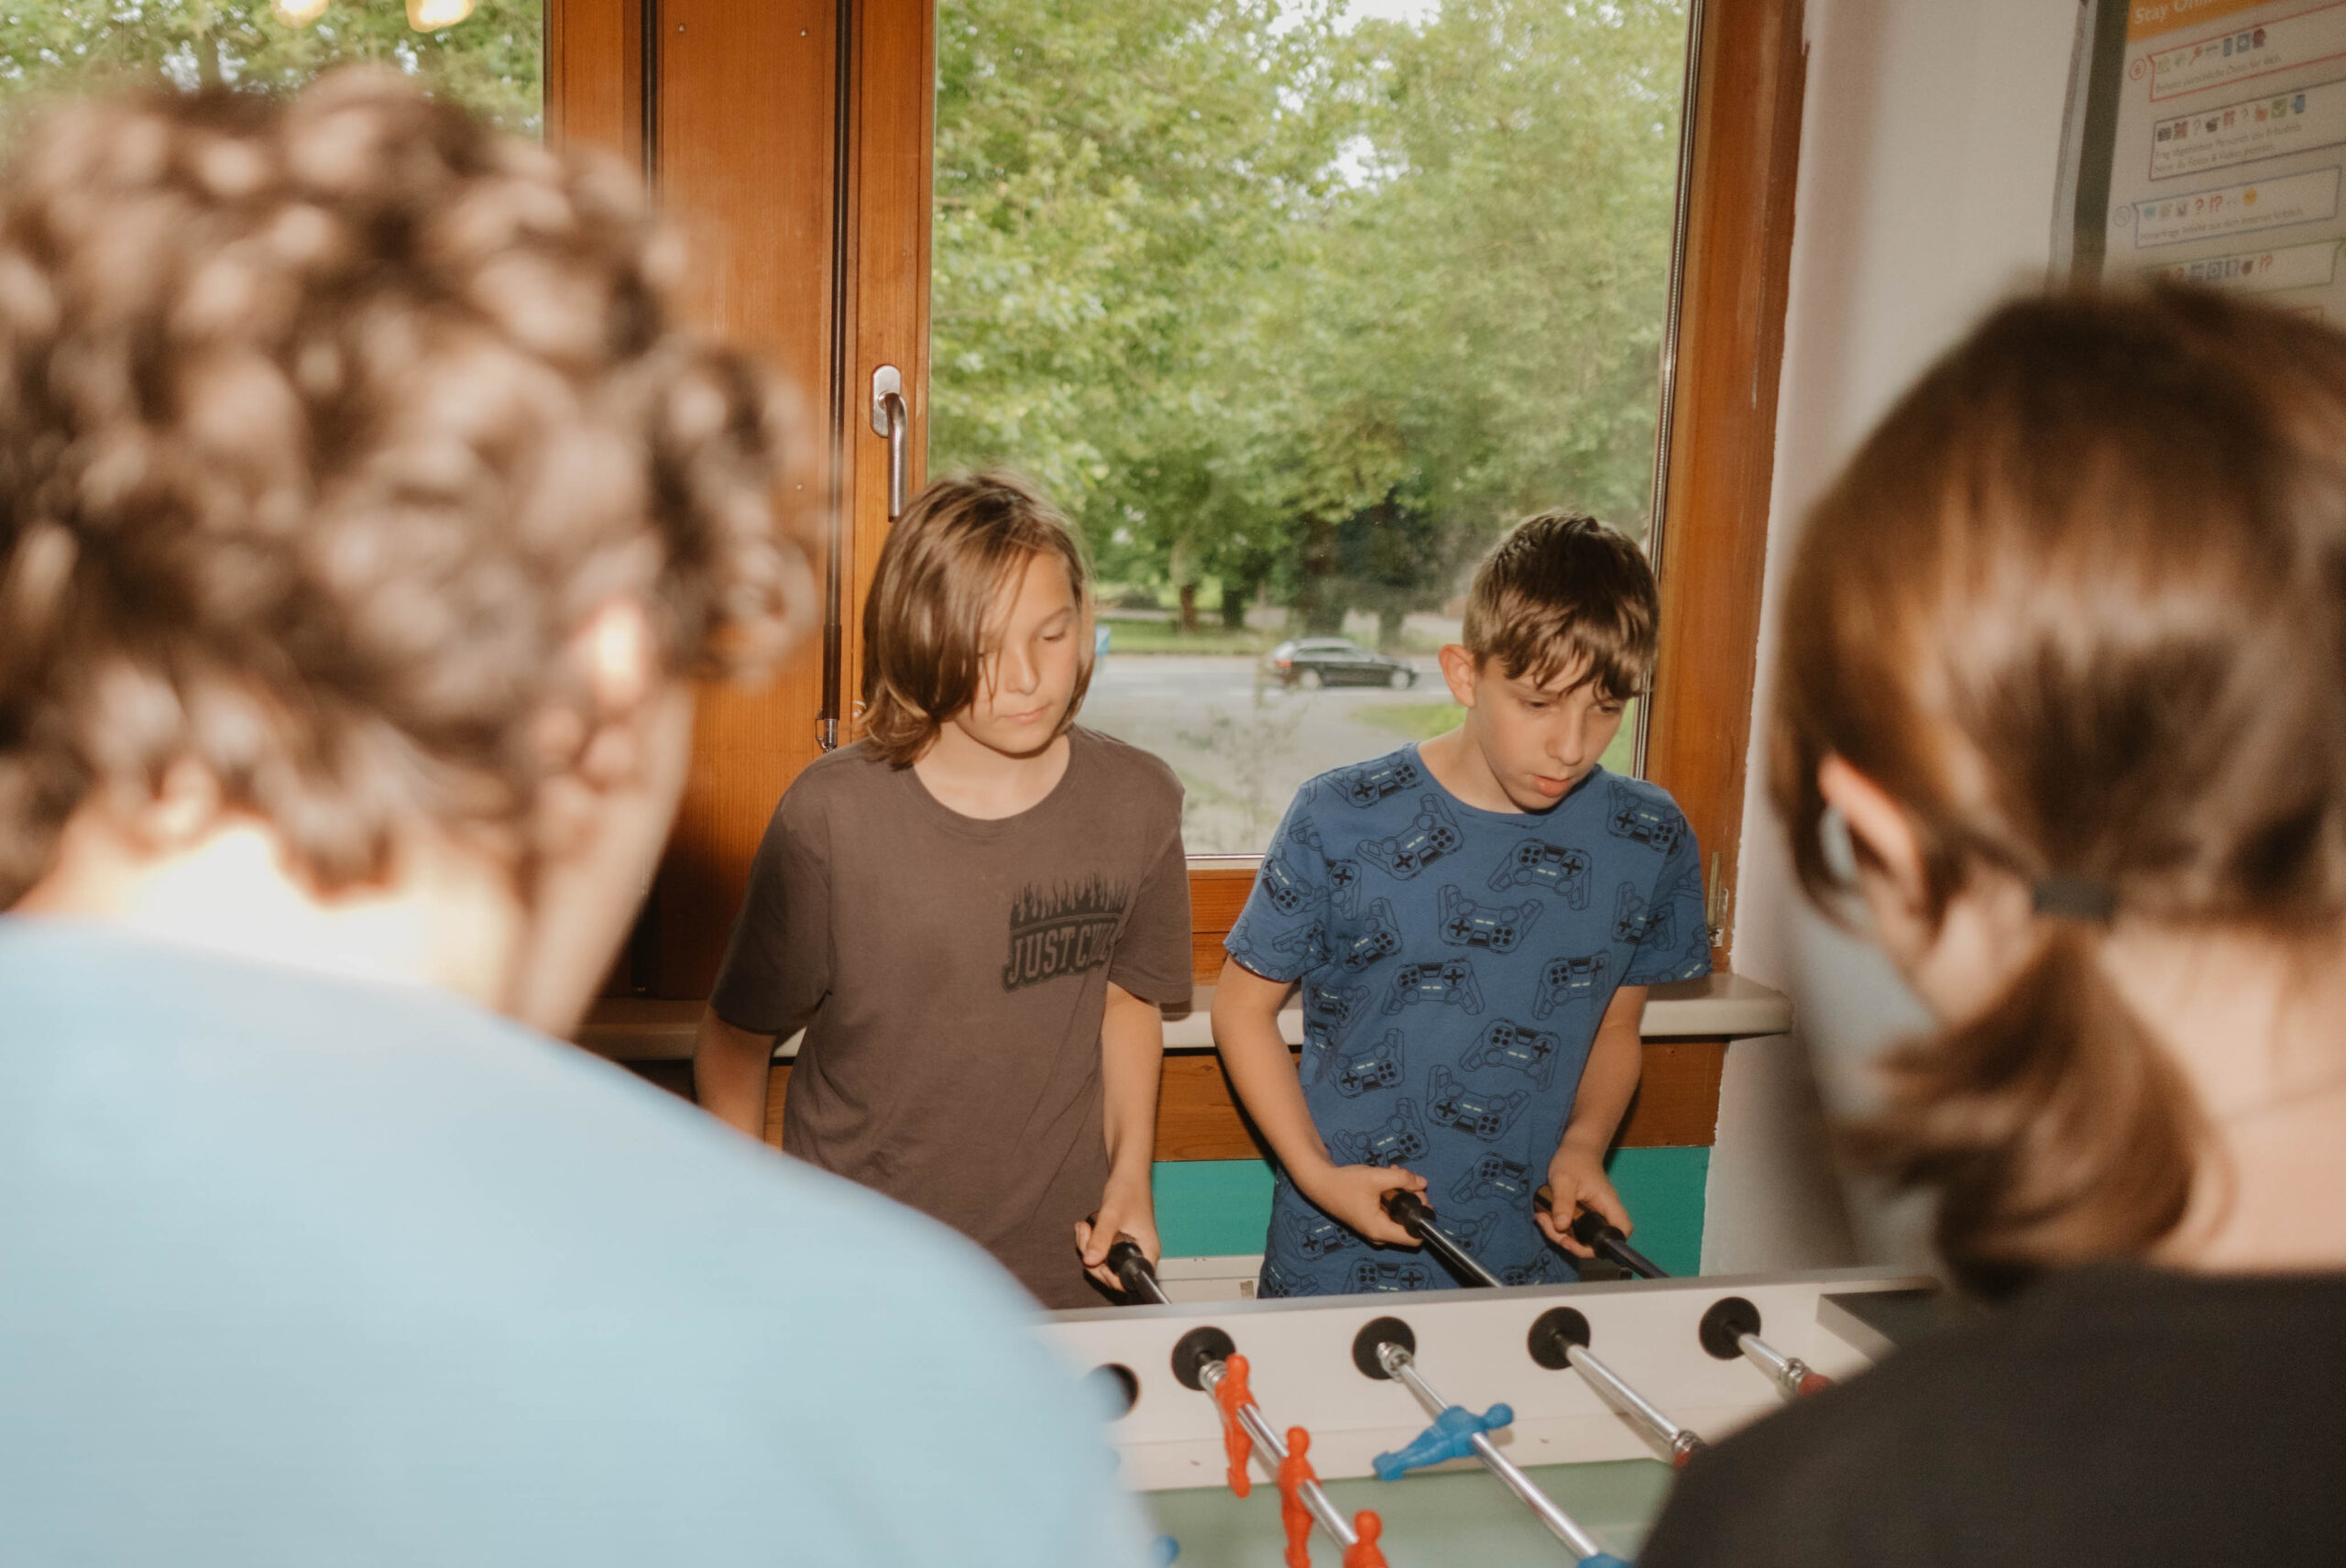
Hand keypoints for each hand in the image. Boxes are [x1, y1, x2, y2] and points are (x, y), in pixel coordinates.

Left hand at [1076, 1175, 1158, 1290]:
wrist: (1127, 1173)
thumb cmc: (1128, 1189)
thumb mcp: (1112, 1215)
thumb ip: (1101, 1238)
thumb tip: (1090, 1260)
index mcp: (1147, 1251)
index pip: (1128, 1281)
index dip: (1109, 1276)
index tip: (1096, 1260)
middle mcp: (1140, 1252)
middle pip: (1111, 1273)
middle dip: (1092, 1257)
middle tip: (1085, 1234)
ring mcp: (1129, 1248)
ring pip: (1103, 1262)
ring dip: (1088, 1247)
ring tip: (1085, 1227)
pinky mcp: (1119, 1241)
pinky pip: (1101, 1251)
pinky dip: (1091, 1241)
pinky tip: (1087, 1227)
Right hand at [1294, 1161, 1427, 1247]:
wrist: (1320, 1182)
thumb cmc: (1345, 1183)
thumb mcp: (1377, 1177)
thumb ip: (1403, 1179)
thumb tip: (1423, 1183)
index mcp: (1380, 1231)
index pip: (1415, 1239)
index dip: (1422, 1218)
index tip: (1420, 1198)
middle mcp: (1379, 1235)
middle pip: (1408, 1223)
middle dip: (1412, 1200)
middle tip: (1407, 1180)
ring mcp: (1374, 1228)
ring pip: (1399, 1214)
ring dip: (1401, 1193)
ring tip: (1394, 1174)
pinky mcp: (1370, 1220)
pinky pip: (1389, 1211)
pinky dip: (1391, 1195)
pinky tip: (1387, 1178)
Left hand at [1538, 1147, 1629, 1257]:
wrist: (1576, 1149)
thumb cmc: (1574, 1160)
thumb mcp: (1563, 1179)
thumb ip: (1563, 1202)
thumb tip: (1561, 1226)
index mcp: (1608, 1205)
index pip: (1621, 1232)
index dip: (1604, 1245)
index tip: (1577, 1242)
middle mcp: (1605, 1214)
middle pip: (1596, 1242)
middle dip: (1572, 1243)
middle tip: (1551, 1228)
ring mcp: (1594, 1216)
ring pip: (1582, 1238)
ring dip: (1561, 1235)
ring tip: (1543, 1218)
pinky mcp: (1583, 1216)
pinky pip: (1573, 1230)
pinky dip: (1559, 1228)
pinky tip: (1545, 1216)